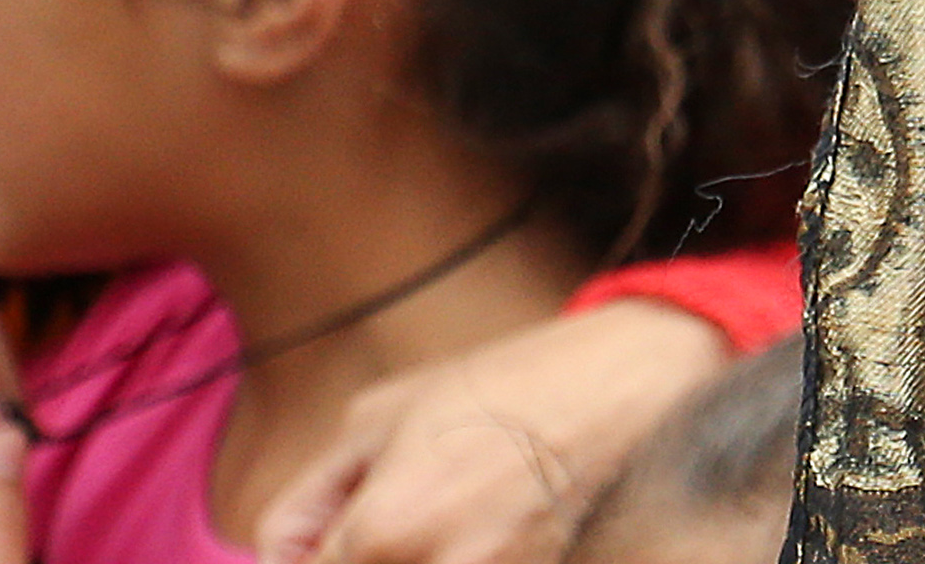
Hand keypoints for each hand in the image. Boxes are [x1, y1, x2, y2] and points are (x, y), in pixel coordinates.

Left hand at [249, 300, 721, 563]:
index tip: (317, 545)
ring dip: (418, 558)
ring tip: (446, 523)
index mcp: (381, 530)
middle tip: (387, 529)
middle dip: (361, 559)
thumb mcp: (387, 409)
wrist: (642, 377)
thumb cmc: (517, 381)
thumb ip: (314, 489)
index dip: (299, 563)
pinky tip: (488, 532)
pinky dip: (472, 558)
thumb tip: (282, 550)